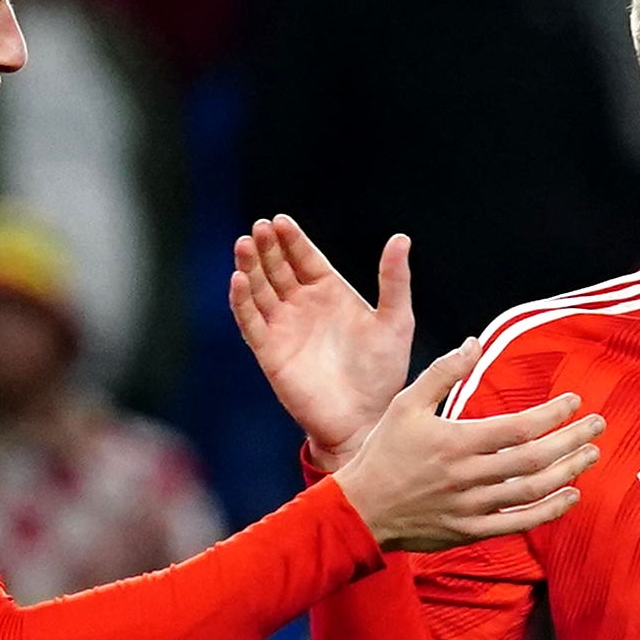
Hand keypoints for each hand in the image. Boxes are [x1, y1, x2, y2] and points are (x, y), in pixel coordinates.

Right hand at [230, 215, 414, 471]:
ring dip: (250, 266)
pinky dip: (242, 301)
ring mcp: (284, 327)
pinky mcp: (269, 351)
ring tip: (244, 244)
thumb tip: (401, 238)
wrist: (364, 419)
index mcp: (330, 293)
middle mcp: (303, 306)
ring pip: (260, 289)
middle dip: (268, 247)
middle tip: (259, 227)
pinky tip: (239, 280)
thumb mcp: (395, 321)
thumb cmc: (383, 374)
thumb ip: (395, 280)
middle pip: (278, 268)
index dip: (292, 239)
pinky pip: (250, 322)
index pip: (305, 258)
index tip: (280, 220)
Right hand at [327, 338, 599, 552]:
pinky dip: (548, 511)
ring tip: (590, 456)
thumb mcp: (405, 403)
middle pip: (535, 459)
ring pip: (532, 491)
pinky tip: (570, 496)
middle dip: (572, 440)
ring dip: (568, 472)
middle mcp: (468, 476)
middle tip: (598, 426)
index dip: (553, 414)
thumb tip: (475, 342)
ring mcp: (471, 507)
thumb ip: (444, 372)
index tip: (573, 402)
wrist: (359, 510)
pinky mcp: (470, 530)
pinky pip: (518, 523)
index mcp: (455, 442)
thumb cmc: (383, 453)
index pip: (519, 427)